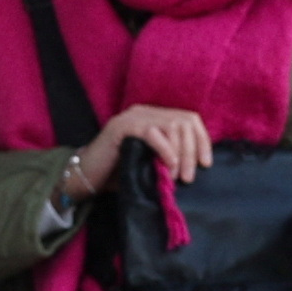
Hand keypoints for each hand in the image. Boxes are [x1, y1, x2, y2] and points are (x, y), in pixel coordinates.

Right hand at [64, 105, 216, 203]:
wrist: (85, 179)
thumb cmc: (118, 174)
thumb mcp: (151, 162)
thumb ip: (170, 156)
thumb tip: (198, 165)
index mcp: (153, 117)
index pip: (189, 119)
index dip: (202, 140)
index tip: (206, 163)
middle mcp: (144, 112)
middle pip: (183, 121)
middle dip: (192, 150)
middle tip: (189, 177)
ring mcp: (132, 117)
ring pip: (172, 125)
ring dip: (180, 153)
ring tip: (177, 176)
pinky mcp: (122, 127)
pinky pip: (153, 133)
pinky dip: (165, 151)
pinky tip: (167, 167)